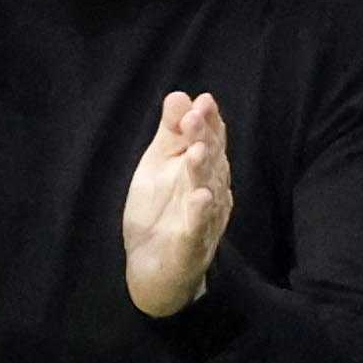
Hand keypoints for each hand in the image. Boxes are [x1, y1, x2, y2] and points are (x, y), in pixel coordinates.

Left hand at [125, 90, 233, 317]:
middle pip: (210, 161)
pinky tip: (200, 197)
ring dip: (202, 171)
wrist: (152, 267)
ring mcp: (204, 219)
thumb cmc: (160, 212)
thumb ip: (170, 132)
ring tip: (195, 151)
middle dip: (204, 139)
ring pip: (206, 191)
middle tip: (196, 117)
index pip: (210, 141)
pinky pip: (198, 228)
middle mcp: (209, 190)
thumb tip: (179, 95)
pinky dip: (200, 213)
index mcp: (201, 169)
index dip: (208, 123)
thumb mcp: (158, 166)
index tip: (203, 101)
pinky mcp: (192, 245)